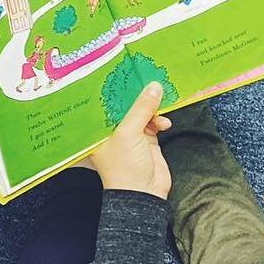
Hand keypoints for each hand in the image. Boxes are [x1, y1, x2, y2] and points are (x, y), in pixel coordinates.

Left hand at [90, 81, 172, 196]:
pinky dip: (160, 120)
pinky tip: (164, 123)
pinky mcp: (147, 140)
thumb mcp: (130, 133)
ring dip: (152, 108)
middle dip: (136, 95)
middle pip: (125, 105)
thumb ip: (141, 108)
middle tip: (147, 77)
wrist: (144, 193)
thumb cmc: (125, 166)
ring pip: (141, 112)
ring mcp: (131, 135)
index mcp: (99, 129)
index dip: (114, 87)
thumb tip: (154, 87)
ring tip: (160, 105)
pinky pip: (153, 122)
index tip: (124, 70)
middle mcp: (113, 130)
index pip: (104, 102)